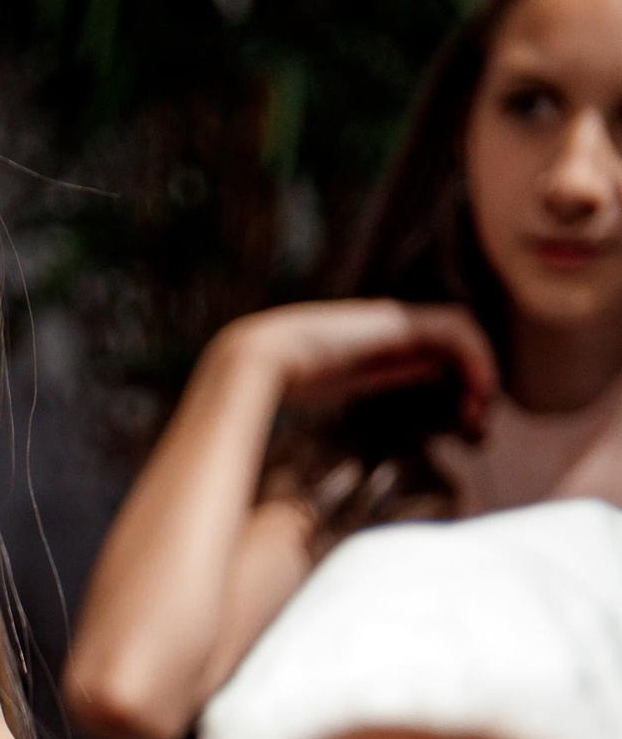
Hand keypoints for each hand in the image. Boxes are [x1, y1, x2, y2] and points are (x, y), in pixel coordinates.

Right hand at [217, 298, 498, 431]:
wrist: (258, 360)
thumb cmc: (282, 380)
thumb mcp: (345, 385)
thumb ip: (381, 380)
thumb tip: (413, 384)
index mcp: (377, 338)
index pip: (436, 347)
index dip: (459, 376)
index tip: (463, 419)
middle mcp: (390, 323)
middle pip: (455, 338)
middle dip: (475, 376)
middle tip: (478, 419)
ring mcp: (394, 319)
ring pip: (461, 330)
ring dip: (480, 369)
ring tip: (479, 408)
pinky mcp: (398, 323)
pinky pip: (455, 334)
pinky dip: (474, 360)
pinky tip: (475, 392)